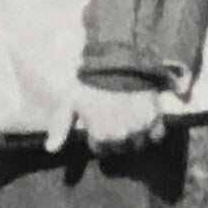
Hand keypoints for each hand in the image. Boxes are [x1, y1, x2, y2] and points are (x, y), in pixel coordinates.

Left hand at [45, 85, 165, 155]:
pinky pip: (157, 134)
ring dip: (136, 134)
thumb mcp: (70, 97)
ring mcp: (140, 128)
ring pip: (139, 143)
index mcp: (100, 134)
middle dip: (117, 136)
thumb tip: (50, 149)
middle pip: (121, 148)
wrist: (118, 56)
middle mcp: (120, 136)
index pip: (101, 150)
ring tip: (131, 118)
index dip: (99, 136)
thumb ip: (61, 125)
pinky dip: (153, 128)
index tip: (100, 124)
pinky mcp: (156, 118)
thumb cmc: (90, 77)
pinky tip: (145, 116)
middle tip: (116, 119)